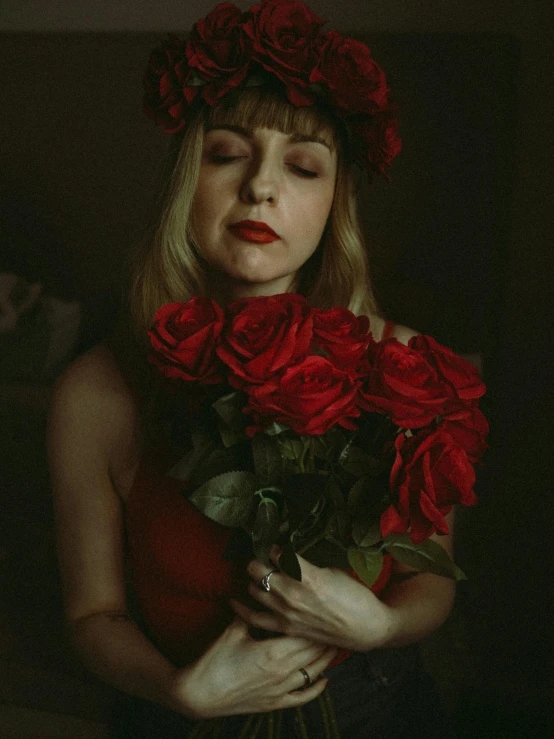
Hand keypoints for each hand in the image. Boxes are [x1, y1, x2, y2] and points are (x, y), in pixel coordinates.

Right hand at [171, 617, 337, 718]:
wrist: (199, 694)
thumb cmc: (215, 661)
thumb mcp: (233, 630)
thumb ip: (250, 613)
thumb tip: (258, 594)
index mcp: (273, 652)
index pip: (305, 635)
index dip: (317, 624)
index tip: (325, 612)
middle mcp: (282, 672)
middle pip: (313, 653)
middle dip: (325, 639)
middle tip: (335, 625)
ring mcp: (280, 690)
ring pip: (312, 674)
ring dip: (326, 660)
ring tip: (335, 646)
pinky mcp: (274, 704)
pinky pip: (302, 698)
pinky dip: (316, 690)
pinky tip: (325, 681)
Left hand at [230, 552, 393, 651]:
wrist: (365, 628)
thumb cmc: (354, 595)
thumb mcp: (333, 569)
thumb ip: (308, 563)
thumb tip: (290, 553)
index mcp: (307, 575)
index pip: (276, 553)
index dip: (272, 545)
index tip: (272, 542)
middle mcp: (293, 594)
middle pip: (258, 569)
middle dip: (257, 559)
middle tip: (262, 557)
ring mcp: (287, 613)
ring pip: (254, 590)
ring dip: (253, 579)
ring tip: (256, 573)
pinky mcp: (286, 628)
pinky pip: (254, 618)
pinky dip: (242, 609)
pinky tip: (234, 601)